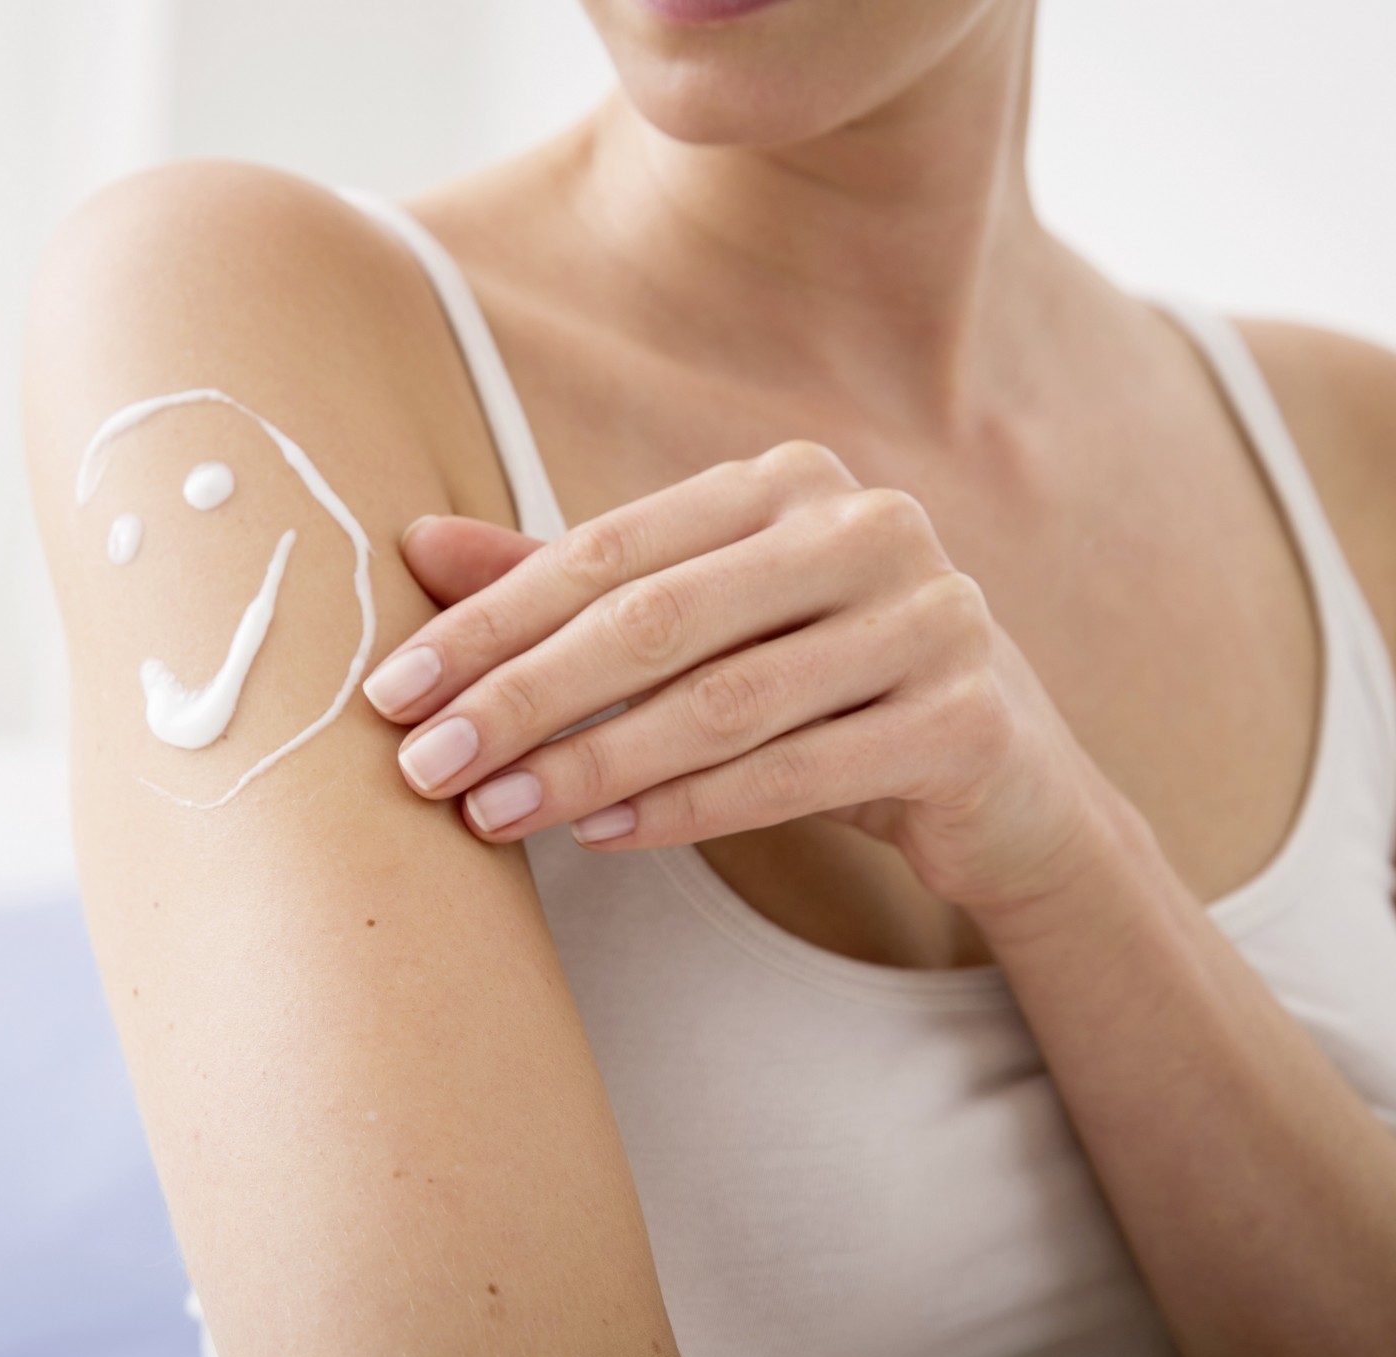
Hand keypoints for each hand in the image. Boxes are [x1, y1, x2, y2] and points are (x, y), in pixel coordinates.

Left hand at [363, 441, 1140, 917]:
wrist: (1001, 780)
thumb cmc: (825, 689)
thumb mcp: (703, 628)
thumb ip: (572, 585)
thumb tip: (415, 546)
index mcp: (790, 482)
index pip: (608, 548)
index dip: (491, 621)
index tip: (393, 690)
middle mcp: (867, 527)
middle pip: (657, 619)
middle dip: (522, 696)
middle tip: (423, 765)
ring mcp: (931, 617)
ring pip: (721, 703)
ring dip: (589, 765)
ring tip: (492, 815)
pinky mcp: (965, 719)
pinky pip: (795, 773)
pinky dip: (687, 809)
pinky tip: (601, 836)